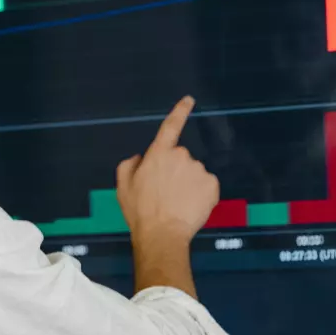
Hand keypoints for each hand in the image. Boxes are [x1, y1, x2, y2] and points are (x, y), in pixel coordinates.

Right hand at [116, 96, 219, 244]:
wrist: (162, 234)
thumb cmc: (140, 211)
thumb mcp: (123, 186)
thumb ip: (130, 165)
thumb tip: (140, 158)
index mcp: (158, 154)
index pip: (170, 127)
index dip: (180, 111)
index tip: (189, 100)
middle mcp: (181, 156)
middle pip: (180, 159)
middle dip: (175, 172)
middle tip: (164, 194)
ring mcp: (199, 170)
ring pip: (194, 174)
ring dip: (188, 185)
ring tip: (176, 205)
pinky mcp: (212, 186)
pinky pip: (206, 187)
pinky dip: (200, 196)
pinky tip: (190, 208)